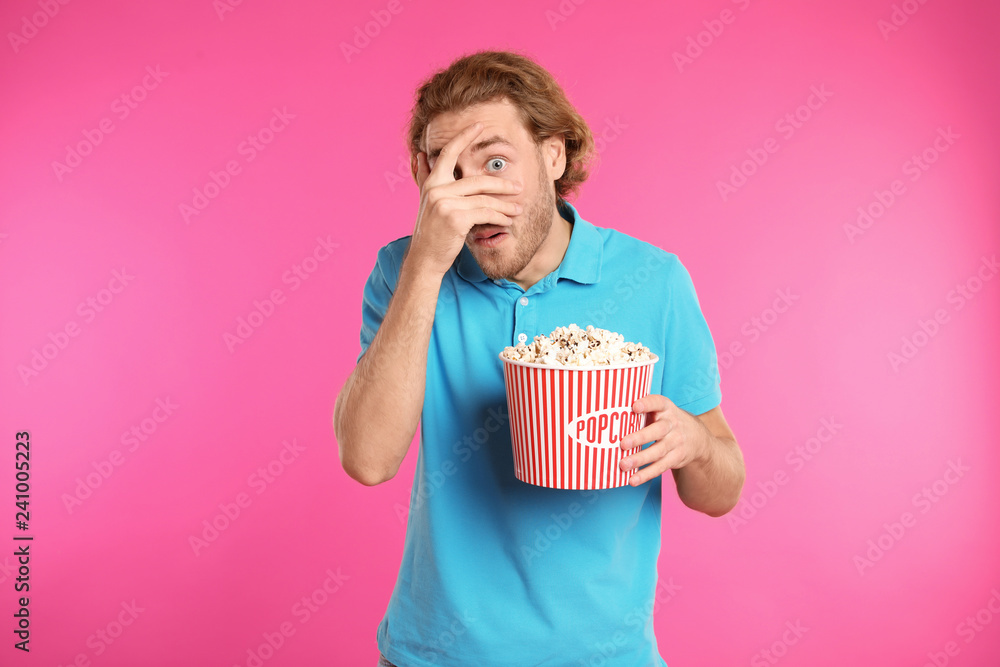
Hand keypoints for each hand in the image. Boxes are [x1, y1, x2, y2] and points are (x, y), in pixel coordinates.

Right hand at [407, 122, 523, 276]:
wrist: (425, 258)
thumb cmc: (431, 231)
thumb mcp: (426, 201)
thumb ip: (425, 178)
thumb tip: (420, 156)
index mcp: (432, 182)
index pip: (449, 152)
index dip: (464, 136)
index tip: (479, 125)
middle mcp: (437, 189)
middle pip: (477, 180)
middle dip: (501, 184)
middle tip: (518, 187)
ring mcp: (445, 203)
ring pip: (484, 198)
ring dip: (505, 204)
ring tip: (518, 209)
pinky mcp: (455, 218)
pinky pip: (485, 213)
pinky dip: (500, 217)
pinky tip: (508, 221)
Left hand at [617, 394, 709, 486]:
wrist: (696, 437)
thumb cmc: (665, 420)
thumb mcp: (660, 410)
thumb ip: (642, 410)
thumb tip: (610, 415)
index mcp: (665, 408)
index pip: (657, 402)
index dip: (647, 404)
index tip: (634, 406)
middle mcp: (672, 424)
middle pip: (657, 431)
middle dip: (640, 438)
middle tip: (623, 444)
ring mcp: (676, 442)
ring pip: (658, 451)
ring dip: (640, 459)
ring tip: (623, 465)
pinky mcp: (676, 458)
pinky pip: (660, 467)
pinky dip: (646, 474)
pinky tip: (632, 479)